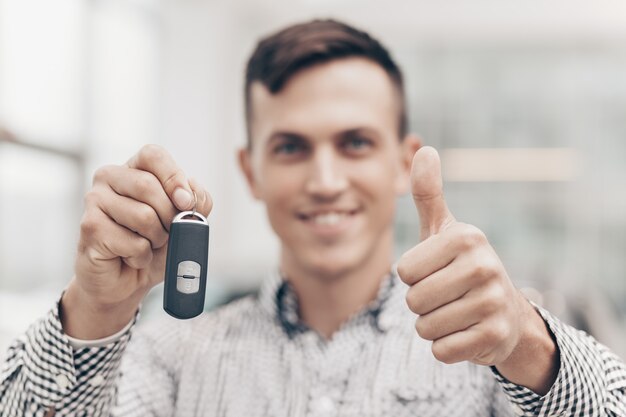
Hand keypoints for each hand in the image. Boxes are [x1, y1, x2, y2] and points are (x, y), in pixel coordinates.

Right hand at [61, 144, 211, 338]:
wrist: (126, 282)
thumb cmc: (154, 247)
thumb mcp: (185, 222)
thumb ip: (197, 202)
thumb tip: (193, 192)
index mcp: (134, 169)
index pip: (153, 155)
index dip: (173, 177)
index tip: (186, 202)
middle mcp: (109, 177)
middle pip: (148, 185)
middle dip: (169, 217)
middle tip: (166, 234)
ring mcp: (95, 200)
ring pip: (143, 215)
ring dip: (156, 239)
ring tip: (146, 246)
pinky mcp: (89, 227)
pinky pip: (133, 242)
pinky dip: (141, 257)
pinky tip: (130, 258)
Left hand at [397, 146, 557, 393]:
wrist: (505, 312)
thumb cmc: (461, 266)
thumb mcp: (443, 229)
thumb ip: (429, 193)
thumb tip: (422, 147)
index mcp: (467, 238)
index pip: (404, 271)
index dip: (412, 276)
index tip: (436, 271)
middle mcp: (485, 267)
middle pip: (413, 300)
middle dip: (421, 303)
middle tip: (446, 295)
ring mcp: (494, 303)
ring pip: (425, 327)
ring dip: (432, 325)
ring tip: (456, 312)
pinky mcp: (495, 337)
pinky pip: (441, 350)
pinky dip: (445, 347)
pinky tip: (465, 333)